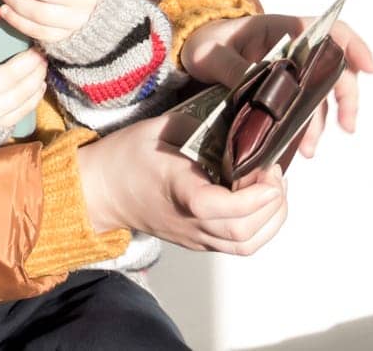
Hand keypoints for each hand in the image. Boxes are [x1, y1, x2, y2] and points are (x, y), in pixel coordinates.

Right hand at [77, 112, 288, 254]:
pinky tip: (260, 202)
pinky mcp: (198, 241)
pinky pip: (239, 245)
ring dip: (271, 219)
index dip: (254, 196)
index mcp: (178, 193)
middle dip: (273, 204)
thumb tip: (236, 126)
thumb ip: (201, 126)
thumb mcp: (159, 127)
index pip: (221, 209)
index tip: (269, 170)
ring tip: (273, 189)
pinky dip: (260, 226)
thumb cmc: (124, 158)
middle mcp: (189, 223)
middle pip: (242, 234)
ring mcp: (195, 237)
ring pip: (246, 245)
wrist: (98, 191)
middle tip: (274, 173)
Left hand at [180, 13, 372, 157]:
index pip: (329, 31)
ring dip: (320, 122)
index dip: (354, 47)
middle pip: (334, 68)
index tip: (369, 70)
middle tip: (347, 127)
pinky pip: (302, 108)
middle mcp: (294, 49)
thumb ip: (232, 67)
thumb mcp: (210, 54)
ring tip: (309, 149)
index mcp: (282, 28)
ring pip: (319, 94)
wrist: (194, 54)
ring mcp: (291, 71)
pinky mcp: (283, 91)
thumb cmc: (206, 43)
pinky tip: (298, 147)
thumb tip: (256, 84)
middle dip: (346, 97)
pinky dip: (304, 127)